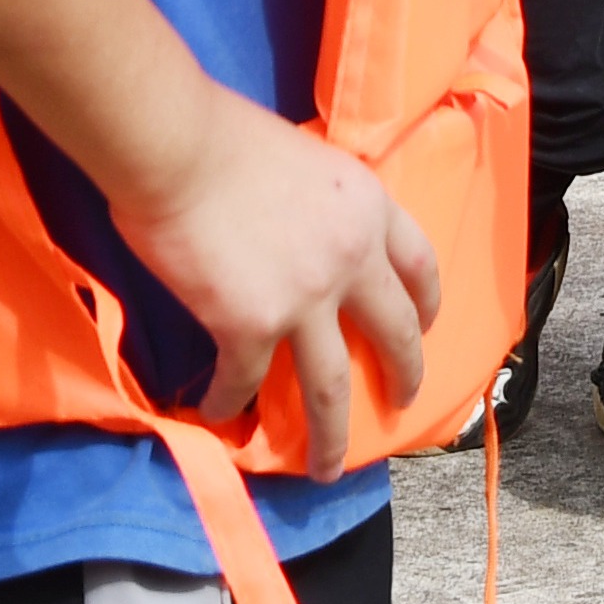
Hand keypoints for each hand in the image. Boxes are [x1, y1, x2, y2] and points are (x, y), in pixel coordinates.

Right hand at [113, 89, 437, 476]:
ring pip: (332, 387)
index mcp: (368, 208)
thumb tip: (303, 232)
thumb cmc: (225, 135)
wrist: (177, 145)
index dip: (427, 301)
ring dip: (332, 436)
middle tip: (401, 404)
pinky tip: (217, 416)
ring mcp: (306, 298)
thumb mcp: (307, 159)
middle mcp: (352, 259)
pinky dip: (229, 403)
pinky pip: (245, 382)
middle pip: (394, 334)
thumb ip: (321, 204)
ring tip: (328, 468)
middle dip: (403, 375)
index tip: (425, 325)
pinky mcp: (251, 326)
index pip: (419, 264)